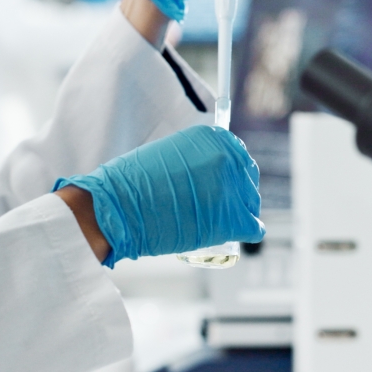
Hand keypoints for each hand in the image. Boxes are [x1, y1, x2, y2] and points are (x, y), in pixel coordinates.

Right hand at [55, 125, 263, 266]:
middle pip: (247, 176)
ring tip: (218, 220)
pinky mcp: (231, 220)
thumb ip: (190, 158)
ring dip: (239, 211)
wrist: (118, 208)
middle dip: (236, 191)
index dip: (229, 170)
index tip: (222, 181)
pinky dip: (245, 231)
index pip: (236, 153)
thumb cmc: (131, 184)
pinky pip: (254, 227)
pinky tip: (233, 234)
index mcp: (210, 138)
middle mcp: (226, 158)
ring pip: (251, 202)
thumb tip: (203, 171)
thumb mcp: (164, 154)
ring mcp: (231, 188)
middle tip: (218, 205)